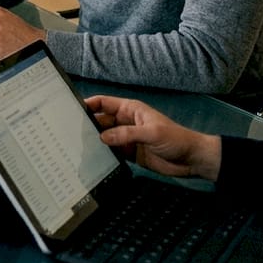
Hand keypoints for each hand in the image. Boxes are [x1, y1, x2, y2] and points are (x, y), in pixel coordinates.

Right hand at [84, 95, 221, 180]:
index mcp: (130, 110)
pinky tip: (92, 156)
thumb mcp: (151, 133)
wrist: (191, 160)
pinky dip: (102, 153)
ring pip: (104, 136)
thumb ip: (126, 134)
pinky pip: (111, 151)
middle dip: (87, 124)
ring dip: (94, 140)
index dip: (89, 104)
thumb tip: (102, 137)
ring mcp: (126, 138)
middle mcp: (125, 122)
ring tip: (76, 145)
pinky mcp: (128, 153)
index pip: (104, 103)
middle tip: (70, 131)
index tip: (72, 109)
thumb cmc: (175, 139)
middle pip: (100, 120)